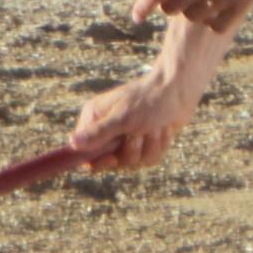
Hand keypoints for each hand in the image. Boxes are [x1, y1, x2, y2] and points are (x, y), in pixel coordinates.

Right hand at [72, 65, 196, 169]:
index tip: (111, 159)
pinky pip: (147, 159)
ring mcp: (125, 138)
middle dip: (129, 152)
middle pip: (108, 161)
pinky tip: (164, 130)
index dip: (95, 160)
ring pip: (131, 162)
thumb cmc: (148, 99)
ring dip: (148, 148)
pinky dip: (158, 147)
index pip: (82, 149)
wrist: (179, 91)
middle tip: (138, 135)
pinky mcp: (143, 144)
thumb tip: (72, 143)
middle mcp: (107, 129)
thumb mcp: (123, 117)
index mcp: (94, 118)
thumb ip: (98, 133)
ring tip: (155, 128)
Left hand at [134, 0, 252, 35]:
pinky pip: (216, 25)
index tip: (136, 16)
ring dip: (193, 10)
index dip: (142, 6)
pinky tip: (219, 6)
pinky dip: (214, 20)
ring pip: (193, 18)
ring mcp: (217, 1)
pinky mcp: (237, 9)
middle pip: (171, 10)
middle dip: (171, 1)